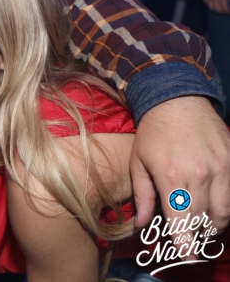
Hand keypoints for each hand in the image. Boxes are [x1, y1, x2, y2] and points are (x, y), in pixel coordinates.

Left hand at [131, 96, 229, 253]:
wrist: (177, 100)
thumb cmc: (153, 133)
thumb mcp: (138, 162)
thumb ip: (142, 196)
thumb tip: (142, 225)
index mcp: (171, 177)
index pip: (182, 222)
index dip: (185, 245)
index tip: (186, 258)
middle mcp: (199, 175)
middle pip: (204, 220)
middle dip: (198, 236)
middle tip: (191, 243)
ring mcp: (220, 168)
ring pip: (224, 211)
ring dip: (214, 224)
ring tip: (202, 226)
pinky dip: (225, 206)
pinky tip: (213, 206)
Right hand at [201, 0, 229, 13]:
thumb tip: (229, 2)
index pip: (224, 9)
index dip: (228, 12)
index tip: (229, 12)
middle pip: (217, 10)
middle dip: (222, 11)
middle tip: (226, 10)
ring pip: (210, 7)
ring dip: (215, 8)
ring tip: (219, 6)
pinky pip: (206, 2)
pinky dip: (210, 4)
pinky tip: (213, 1)